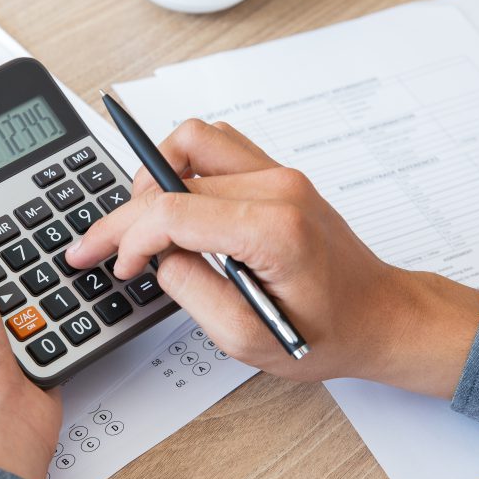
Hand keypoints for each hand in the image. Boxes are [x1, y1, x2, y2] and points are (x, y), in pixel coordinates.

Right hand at [66, 120, 478, 397]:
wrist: (380, 315)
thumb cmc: (327, 332)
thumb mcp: (248, 339)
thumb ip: (192, 292)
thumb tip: (158, 256)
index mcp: (273, 230)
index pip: (172, 211)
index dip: (129, 238)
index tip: (115, 264)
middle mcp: (278, 187)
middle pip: (172, 174)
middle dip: (126, 213)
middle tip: (98, 244)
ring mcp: (280, 173)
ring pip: (193, 139)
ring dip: (156, 175)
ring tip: (142, 222)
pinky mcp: (278, 173)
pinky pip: (216, 146)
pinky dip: (183, 168)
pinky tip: (175, 206)